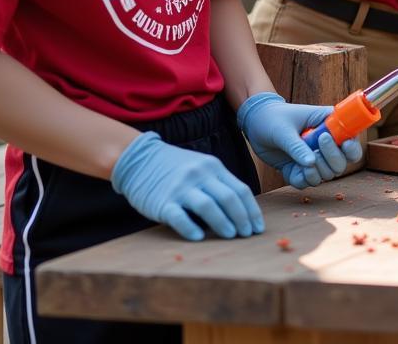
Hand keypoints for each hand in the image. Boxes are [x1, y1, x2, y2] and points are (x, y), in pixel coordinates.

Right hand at [111, 131, 262, 241]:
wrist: (140, 159)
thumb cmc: (175, 168)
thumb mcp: (201, 167)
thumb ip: (217, 183)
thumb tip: (240, 211)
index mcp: (213, 167)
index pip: (240, 189)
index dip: (251, 210)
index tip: (257, 227)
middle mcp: (199, 175)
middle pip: (228, 198)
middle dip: (242, 218)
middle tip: (247, 235)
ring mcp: (181, 187)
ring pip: (208, 207)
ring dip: (223, 223)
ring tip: (231, 236)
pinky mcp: (163, 202)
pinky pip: (180, 217)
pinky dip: (191, 228)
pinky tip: (199, 237)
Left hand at [237, 92, 362, 189]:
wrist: (255, 122)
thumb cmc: (273, 117)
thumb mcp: (284, 130)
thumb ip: (297, 146)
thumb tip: (311, 163)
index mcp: (328, 125)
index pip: (351, 139)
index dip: (352, 146)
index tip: (344, 145)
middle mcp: (324, 143)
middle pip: (342, 162)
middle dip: (331, 160)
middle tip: (316, 149)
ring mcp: (313, 158)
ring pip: (327, 174)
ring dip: (316, 172)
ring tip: (301, 161)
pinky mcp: (300, 169)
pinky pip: (308, 182)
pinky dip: (301, 180)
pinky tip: (291, 170)